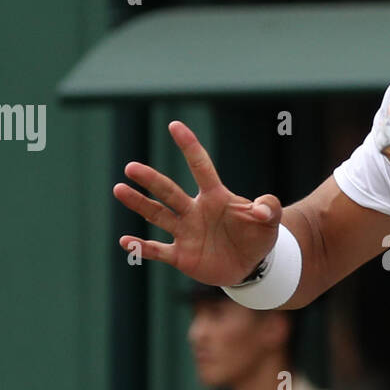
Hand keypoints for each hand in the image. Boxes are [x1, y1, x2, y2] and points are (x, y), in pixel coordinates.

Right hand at [114, 121, 280, 286]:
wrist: (251, 264)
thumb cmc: (258, 235)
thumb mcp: (270, 222)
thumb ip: (269, 208)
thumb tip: (262, 208)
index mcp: (215, 197)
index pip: (200, 167)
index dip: (189, 147)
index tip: (174, 125)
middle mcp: (195, 211)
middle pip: (169, 191)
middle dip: (151, 180)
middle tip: (131, 167)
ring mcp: (186, 232)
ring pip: (158, 215)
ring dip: (139, 203)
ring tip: (119, 189)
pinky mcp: (181, 255)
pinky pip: (158, 250)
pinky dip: (141, 248)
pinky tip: (125, 241)